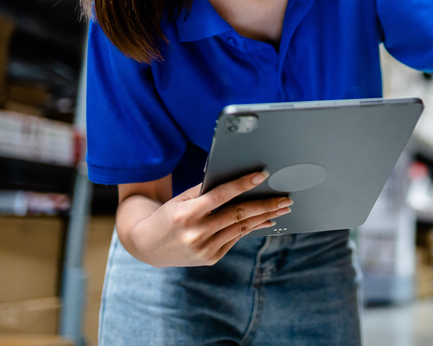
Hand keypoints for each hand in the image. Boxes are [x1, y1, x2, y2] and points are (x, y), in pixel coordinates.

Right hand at [127, 172, 291, 267]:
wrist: (148, 246)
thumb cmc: (169, 215)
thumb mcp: (181, 200)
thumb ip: (205, 191)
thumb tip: (237, 180)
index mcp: (186, 214)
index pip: (220, 195)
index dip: (242, 184)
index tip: (262, 175)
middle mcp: (195, 233)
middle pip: (237, 214)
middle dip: (265, 205)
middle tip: (285, 198)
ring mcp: (204, 249)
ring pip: (240, 228)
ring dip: (264, 217)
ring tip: (282, 208)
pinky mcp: (210, 258)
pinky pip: (235, 239)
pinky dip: (251, 228)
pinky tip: (265, 220)